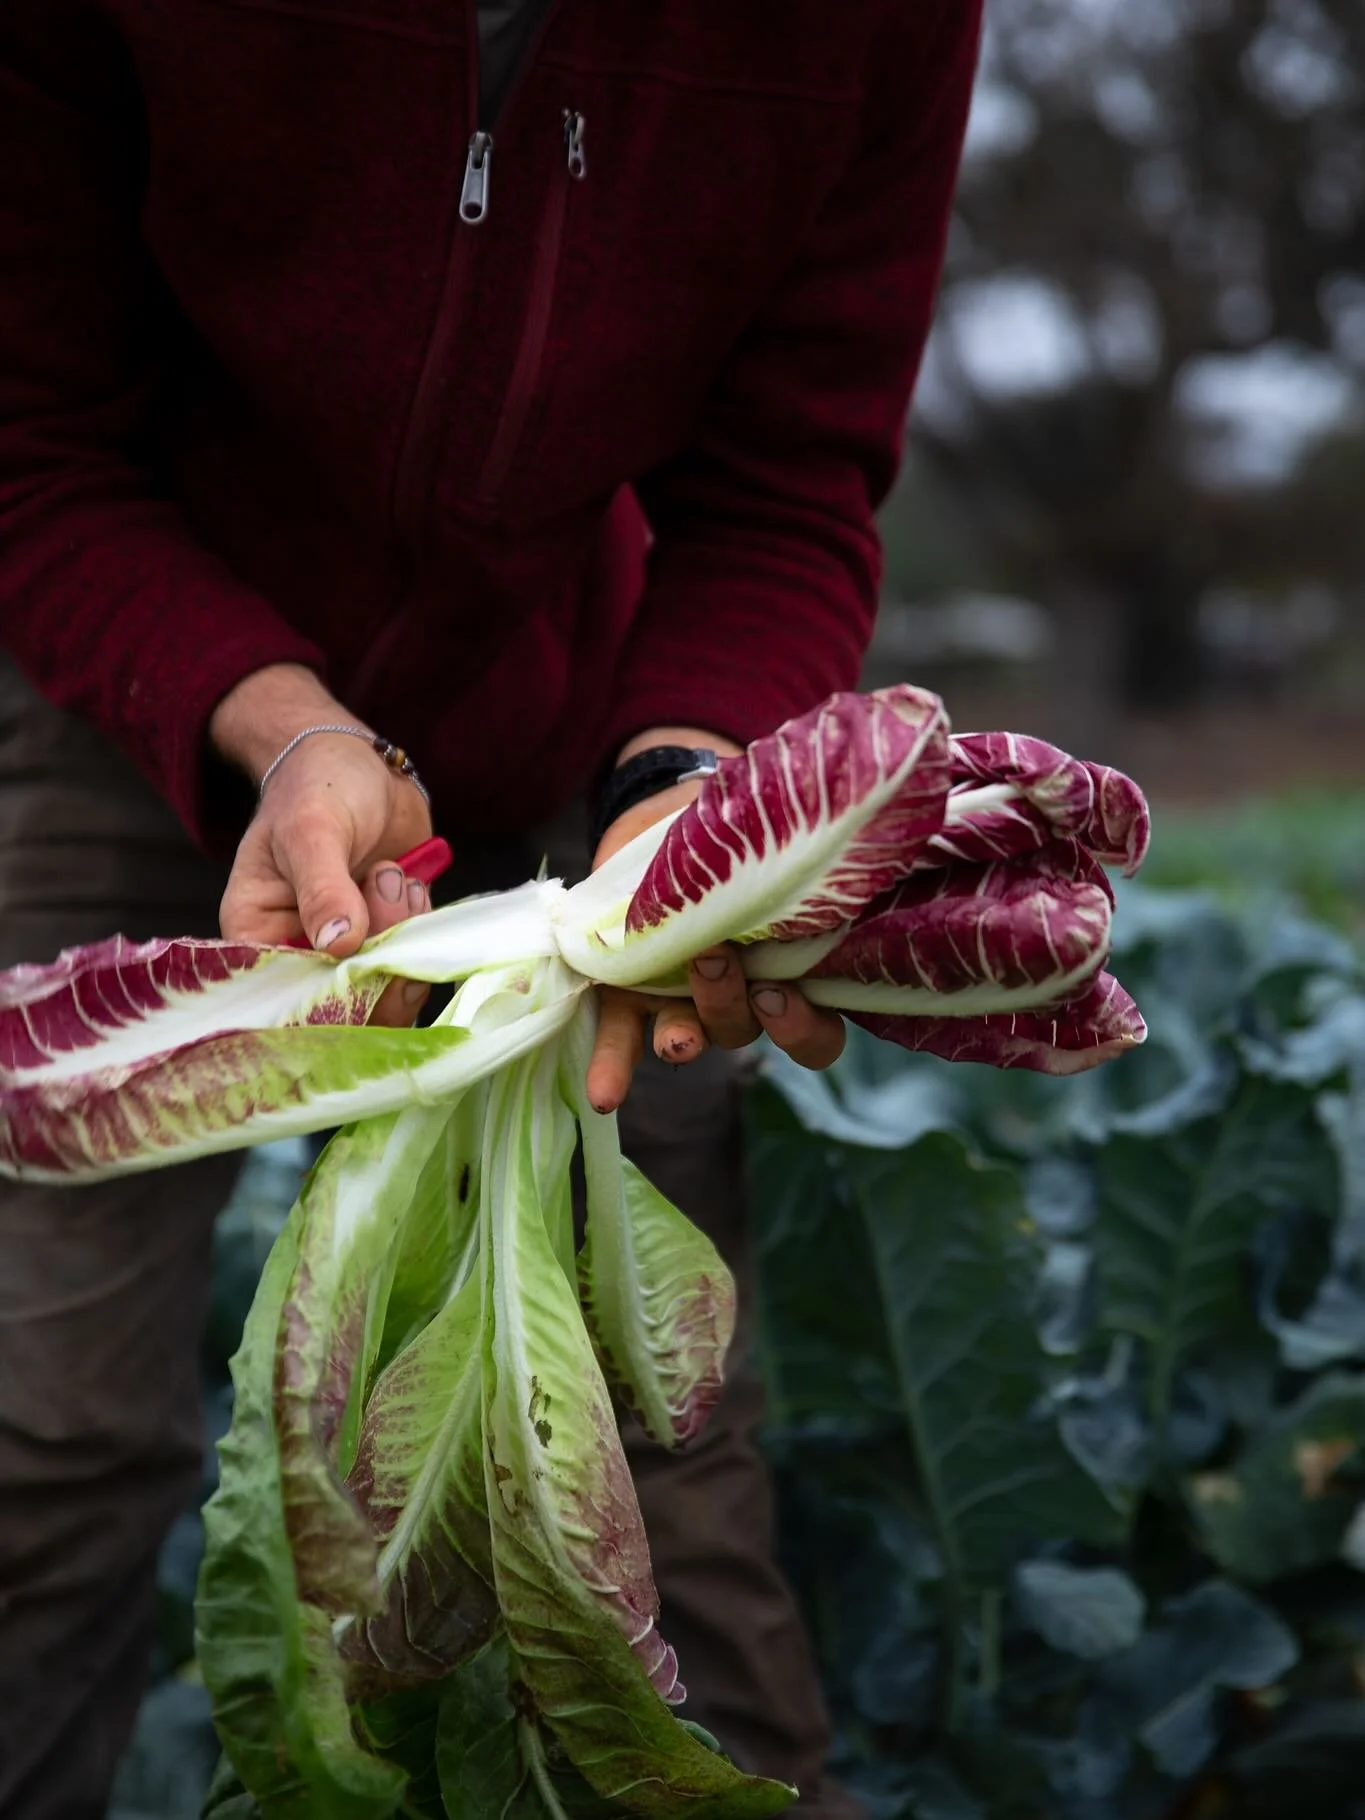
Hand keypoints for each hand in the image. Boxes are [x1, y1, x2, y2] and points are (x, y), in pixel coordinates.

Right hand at [212, 664, 434, 1026]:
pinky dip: (421, 928)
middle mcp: (300, 955)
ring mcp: (349, 952)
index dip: (331, 994)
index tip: (361, 951)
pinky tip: (411, 882)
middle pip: (345, 1005)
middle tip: (386, 883)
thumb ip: (322, 886)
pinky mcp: (388, 940)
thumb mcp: (310, 827)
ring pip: (387, 987)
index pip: (288, 1000)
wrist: (358, 762)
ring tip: (392, 872)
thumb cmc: (316, 786)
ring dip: (403, 932)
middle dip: (379, 952)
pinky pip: (414, 963)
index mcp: (257, 937)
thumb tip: (339, 944)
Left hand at [585, 726, 845, 1112]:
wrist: (676, 804)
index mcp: (793, 967)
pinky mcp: (628, 984)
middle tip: (719, 963)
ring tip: (674, 1036)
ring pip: (693, 1032)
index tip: (786, 995)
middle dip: (734, 1006)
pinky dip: (612, 1063)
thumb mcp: (772, 833)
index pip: (819, 1029)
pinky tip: (604, 1095)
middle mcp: (744, 994)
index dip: (806, 1029)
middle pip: (750, 1029)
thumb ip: (791, 850)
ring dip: (684, 1034)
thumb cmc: (744, 822)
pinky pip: (620, 1032)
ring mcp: (685, 994)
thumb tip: (813, 832)